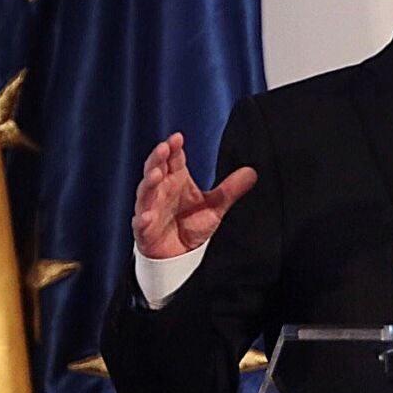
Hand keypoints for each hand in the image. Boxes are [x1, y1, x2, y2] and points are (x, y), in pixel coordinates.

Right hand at [130, 132, 257, 258]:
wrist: (180, 254)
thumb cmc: (191, 224)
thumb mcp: (215, 206)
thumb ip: (230, 189)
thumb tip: (251, 171)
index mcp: (176, 181)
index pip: (173, 160)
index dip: (173, 149)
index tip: (178, 138)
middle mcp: (160, 191)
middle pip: (155, 170)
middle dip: (158, 159)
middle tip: (163, 148)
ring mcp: (150, 209)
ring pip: (146, 193)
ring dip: (149, 183)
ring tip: (156, 174)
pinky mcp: (145, 230)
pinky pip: (141, 223)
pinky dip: (143, 219)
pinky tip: (146, 216)